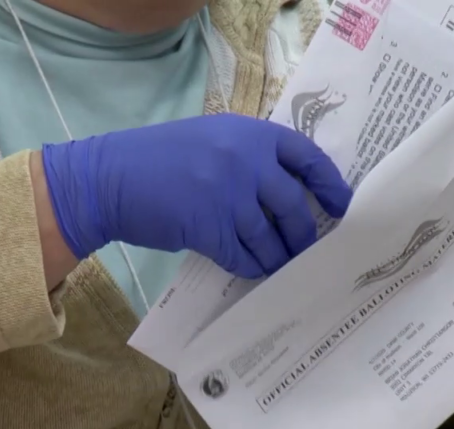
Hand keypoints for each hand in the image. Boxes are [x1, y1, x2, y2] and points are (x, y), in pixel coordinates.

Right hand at [41, 114, 351, 279]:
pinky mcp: (210, 228)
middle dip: (304, 234)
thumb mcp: (212, 140)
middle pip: (294, 206)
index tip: (342, 207)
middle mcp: (245, 160)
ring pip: (271, 238)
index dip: (330, 185)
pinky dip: (252, 267)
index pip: (307, 157)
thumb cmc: (160, 159)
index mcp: (250, 133)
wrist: (111, 177)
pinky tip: (251, 270)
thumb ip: (250, 157)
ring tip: (278, 265)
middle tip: (305, 249)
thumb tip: (289, 194)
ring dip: (278, 257)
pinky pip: (245, 257)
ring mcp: (228, 195)